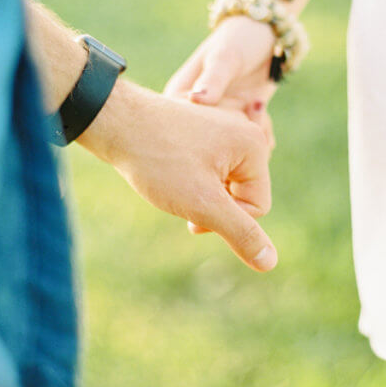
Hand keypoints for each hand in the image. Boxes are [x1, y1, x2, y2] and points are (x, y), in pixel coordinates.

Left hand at [78, 80, 276, 270]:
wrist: (115, 122)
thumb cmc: (158, 160)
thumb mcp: (203, 204)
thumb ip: (240, 234)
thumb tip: (270, 263)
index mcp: (254, 145)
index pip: (257, 207)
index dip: (224, 218)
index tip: (191, 208)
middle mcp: (244, 132)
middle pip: (241, 194)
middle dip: (211, 205)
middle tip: (178, 193)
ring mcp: (223, 128)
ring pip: (222, 184)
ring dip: (199, 194)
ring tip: (170, 181)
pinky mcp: (203, 131)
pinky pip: (208, 169)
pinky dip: (189, 179)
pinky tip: (167, 170)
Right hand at [164, 15, 278, 146]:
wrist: (266, 36)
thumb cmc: (240, 39)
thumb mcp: (227, 56)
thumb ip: (214, 79)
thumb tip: (197, 100)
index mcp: (178, 100)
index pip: (181, 136)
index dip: (205, 143)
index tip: (229, 129)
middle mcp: (194, 119)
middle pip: (209, 152)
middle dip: (234, 142)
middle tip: (252, 109)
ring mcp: (217, 126)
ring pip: (232, 155)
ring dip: (251, 138)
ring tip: (257, 103)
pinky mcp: (238, 129)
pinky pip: (249, 149)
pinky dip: (261, 137)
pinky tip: (261, 109)